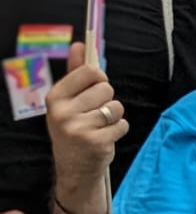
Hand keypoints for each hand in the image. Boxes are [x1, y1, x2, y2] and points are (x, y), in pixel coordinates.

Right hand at [44, 43, 126, 206]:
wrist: (74, 168)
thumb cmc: (75, 128)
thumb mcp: (69, 101)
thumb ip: (75, 72)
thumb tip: (80, 45)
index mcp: (55, 97)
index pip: (89, 71)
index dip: (98, 79)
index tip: (93, 90)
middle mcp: (63, 112)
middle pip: (106, 88)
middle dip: (106, 100)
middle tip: (93, 115)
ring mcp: (79, 128)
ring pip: (117, 107)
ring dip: (114, 116)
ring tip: (99, 126)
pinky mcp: (96, 142)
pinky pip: (123, 124)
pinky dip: (119, 130)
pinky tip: (104, 138)